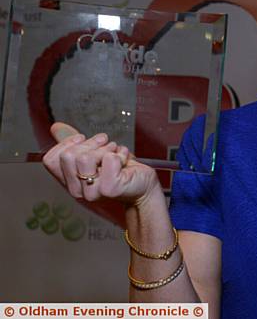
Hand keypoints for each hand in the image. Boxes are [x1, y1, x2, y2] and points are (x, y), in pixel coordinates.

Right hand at [43, 122, 159, 206]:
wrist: (143, 186)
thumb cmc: (120, 170)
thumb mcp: (94, 153)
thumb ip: (74, 143)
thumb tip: (55, 127)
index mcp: (70, 181)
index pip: (50, 160)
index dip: (66, 143)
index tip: (83, 139)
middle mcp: (77, 190)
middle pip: (68, 155)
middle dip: (90, 144)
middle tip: (106, 146)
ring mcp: (92, 192)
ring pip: (85, 157)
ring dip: (106, 148)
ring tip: (115, 152)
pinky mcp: (110, 188)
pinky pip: (108, 159)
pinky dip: (120, 153)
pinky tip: (124, 159)